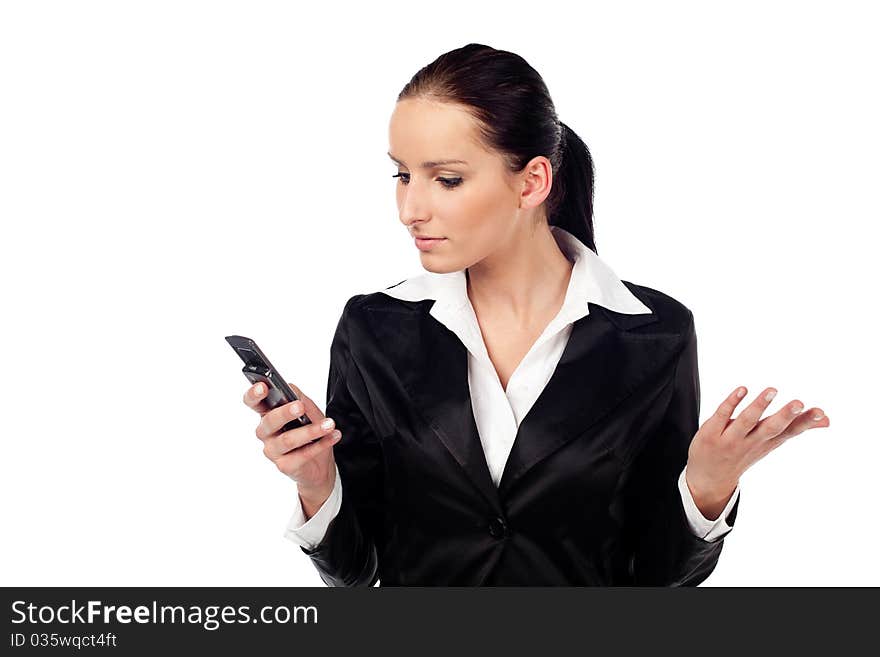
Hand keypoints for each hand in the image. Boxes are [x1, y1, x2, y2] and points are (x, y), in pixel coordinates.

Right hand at [243, 381, 341, 497]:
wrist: (319, 465)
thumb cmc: (309, 433)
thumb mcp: (308, 412)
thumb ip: (299, 398)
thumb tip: (290, 387)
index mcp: (267, 414)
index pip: (253, 402)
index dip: (254, 394)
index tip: (263, 387)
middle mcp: (266, 433)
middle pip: (270, 421)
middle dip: (285, 412)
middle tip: (301, 406)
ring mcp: (273, 450)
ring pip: (288, 440)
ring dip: (311, 430)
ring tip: (329, 424)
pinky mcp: (284, 466)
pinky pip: (302, 454)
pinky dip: (321, 444)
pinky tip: (333, 436)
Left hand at [686, 386, 829, 514]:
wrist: (711, 478)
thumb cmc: (746, 451)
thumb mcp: (772, 443)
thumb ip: (796, 427)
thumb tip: (828, 420)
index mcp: (769, 442)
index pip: (789, 432)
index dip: (805, 423)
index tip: (820, 413)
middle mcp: (752, 442)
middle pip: (771, 429)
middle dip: (785, 416)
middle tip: (799, 403)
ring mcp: (731, 439)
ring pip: (746, 422)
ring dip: (758, 406)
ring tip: (772, 390)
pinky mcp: (711, 432)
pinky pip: (722, 415)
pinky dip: (732, 402)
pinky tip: (742, 389)